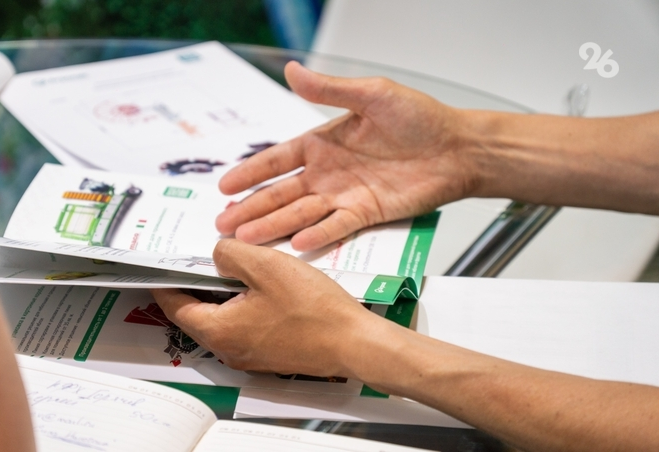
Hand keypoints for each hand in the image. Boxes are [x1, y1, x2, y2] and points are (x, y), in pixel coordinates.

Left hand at [150, 239, 382, 376]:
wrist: (354, 344)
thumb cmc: (312, 309)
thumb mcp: (265, 266)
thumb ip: (230, 254)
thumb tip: (216, 255)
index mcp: (219, 330)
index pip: (175, 306)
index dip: (164, 283)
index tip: (159, 266)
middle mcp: (228, 349)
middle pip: (196, 315)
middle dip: (192, 286)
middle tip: (195, 259)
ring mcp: (249, 356)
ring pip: (221, 321)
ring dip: (219, 295)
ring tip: (228, 266)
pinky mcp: (269, 355)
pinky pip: (242, 328)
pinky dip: (239, 306)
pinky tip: (256, 286)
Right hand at [216, 61, 477, 250]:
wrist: (457, 148)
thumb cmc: (419, 117)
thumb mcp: (371, 94)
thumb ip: (329, 89)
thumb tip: (291, 70)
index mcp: (323, 142)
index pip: (278, 160)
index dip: (250, 172)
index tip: (224, 185)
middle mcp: (328, 172)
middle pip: (281, 193)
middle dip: (251, 208)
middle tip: (223, 224)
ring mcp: (344, 195)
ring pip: (300, 213)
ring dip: (273, 226)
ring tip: (245, 239)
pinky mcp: (366, 213)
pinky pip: (336, 226)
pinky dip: (316, 235)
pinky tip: (294, 244)